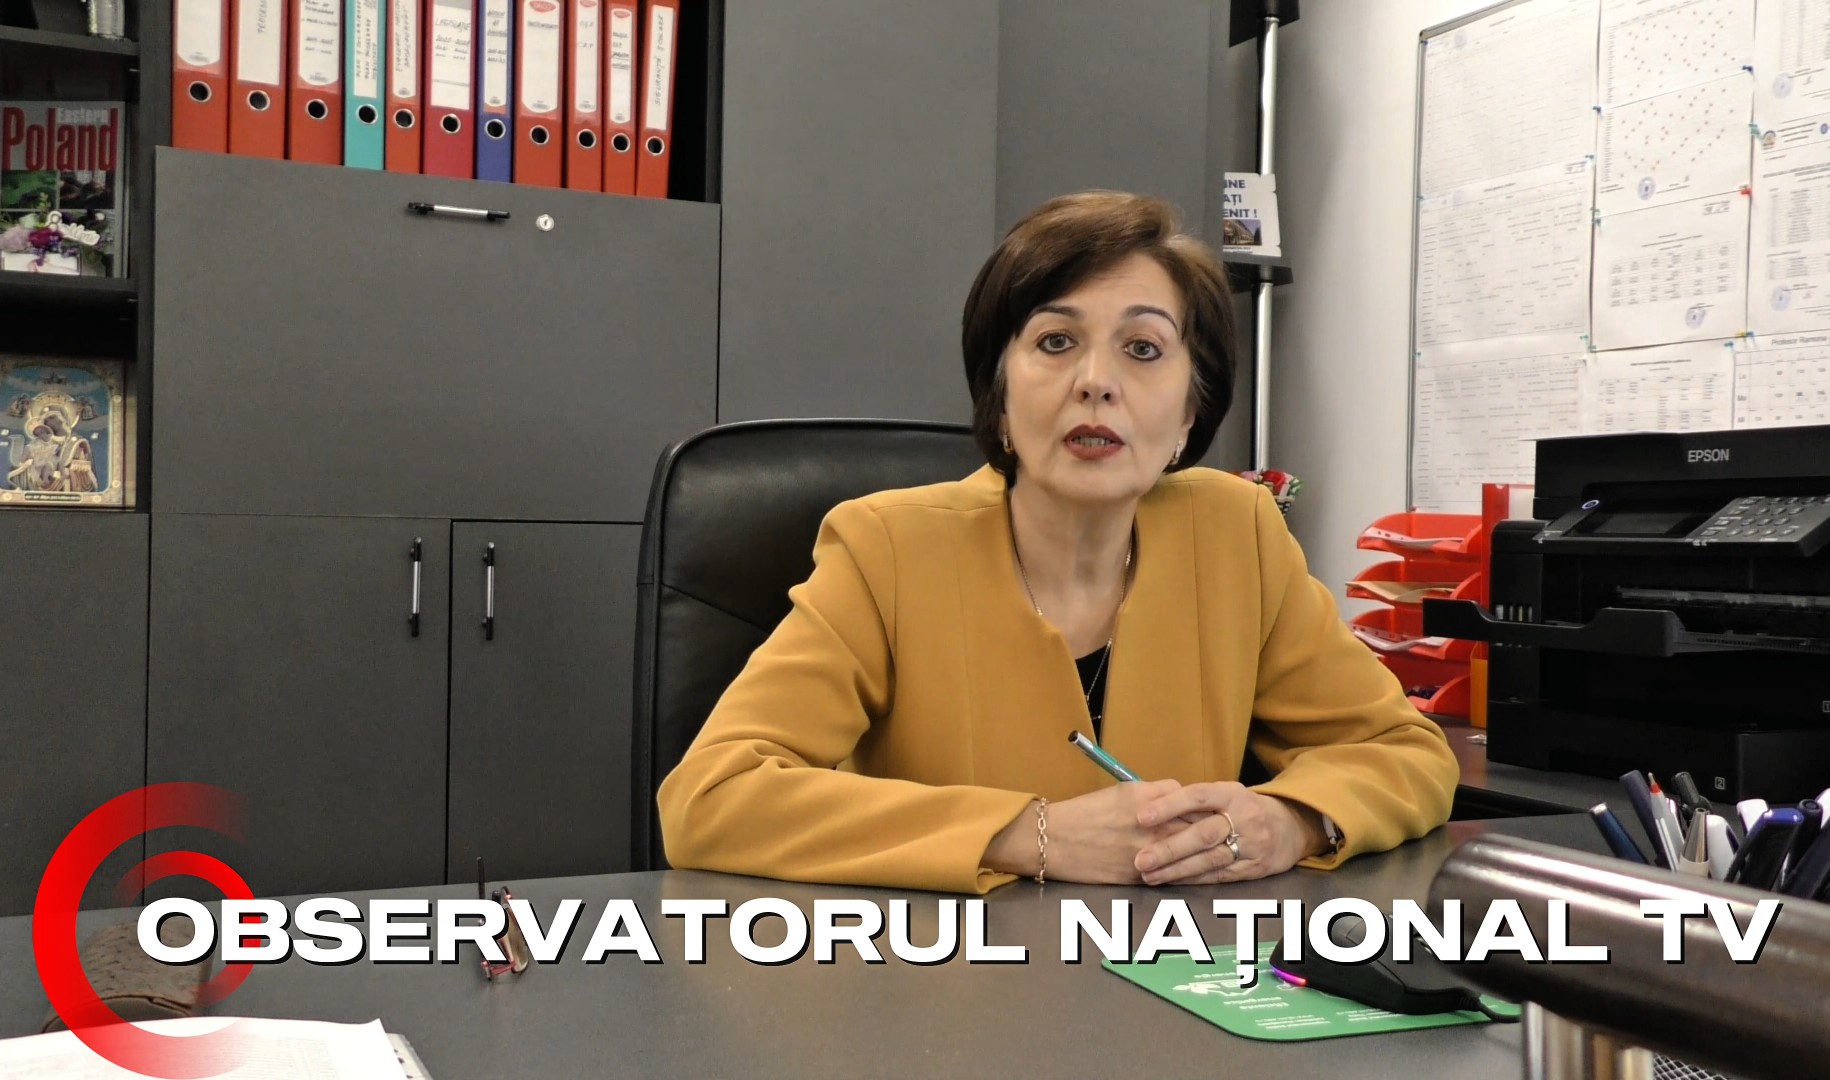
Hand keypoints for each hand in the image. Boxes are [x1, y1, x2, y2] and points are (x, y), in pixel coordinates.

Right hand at [984, 781, 1191, 884]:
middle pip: (1198, 826)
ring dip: (1202, 852)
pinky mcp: (1140, 876)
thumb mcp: (1121, 791)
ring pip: (1190, 853)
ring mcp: (1148, 854)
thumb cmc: (1085, 813)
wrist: (1055, 841)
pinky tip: (1190, 869)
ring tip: (1211, 851)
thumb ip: (1154, 793)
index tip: (1209, 808)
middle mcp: (1151, 827)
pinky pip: (1174, 874)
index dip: (1203, 804)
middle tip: (1221, 829)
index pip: (1191, 799)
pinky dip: (1184, 870)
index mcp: (1146, 800)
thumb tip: (1179, 798)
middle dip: (1211, 828)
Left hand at [1132, 783, 1326, 885]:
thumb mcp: (1225, 793)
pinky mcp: (1252, 869)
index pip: (1198, 796)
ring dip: (1176, 869)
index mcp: (1232, 793)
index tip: (1142, 816)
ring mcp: (1251, 845)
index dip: (1170, 805)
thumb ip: (1193, 801)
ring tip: (1148, 875)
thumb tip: (1148, 802)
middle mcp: (1244, 818)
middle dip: (1169, 848)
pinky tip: (1170, 880)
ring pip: (1209, 859)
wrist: (1289, 827)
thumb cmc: (1242, 808)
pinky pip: (1217, 875)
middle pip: (1203, 834)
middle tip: (1140, 858)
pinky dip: (1191, 879)